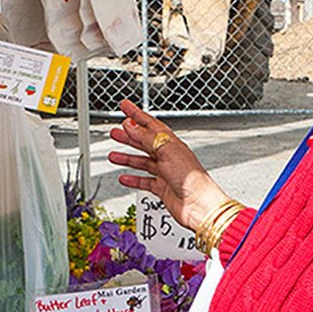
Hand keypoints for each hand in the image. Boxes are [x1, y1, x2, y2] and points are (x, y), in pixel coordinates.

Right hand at [108, 99, 229, 231]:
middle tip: (115, 131)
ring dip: (127, 158)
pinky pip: (144, 181)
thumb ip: (147, 138)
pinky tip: (124, 178)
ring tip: (113, 154)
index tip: (125, 106)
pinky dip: (133, 179)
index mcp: (172, 143)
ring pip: (142, 162)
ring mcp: (165, 172)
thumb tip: (131, 125)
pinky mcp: (163, 188)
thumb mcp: (167, 152)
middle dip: (128, 136)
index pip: (151, 124)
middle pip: (144, 143)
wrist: (199, 205)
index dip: (137, 114)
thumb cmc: (192, 179)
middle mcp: (169, 156)